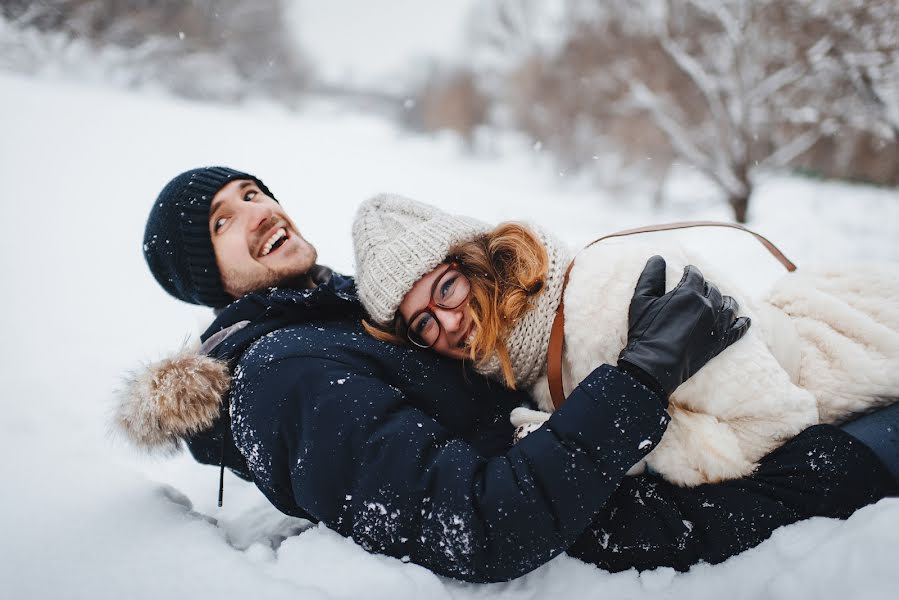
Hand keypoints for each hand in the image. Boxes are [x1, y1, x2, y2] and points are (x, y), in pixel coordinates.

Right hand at [617, 255, 749, 401]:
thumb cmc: (645, 332)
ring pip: (729, 306)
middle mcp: (708, 306)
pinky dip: (742, 323)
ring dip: (726, 300)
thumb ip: (651, 276)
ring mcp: (717, 325)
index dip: (691, 271)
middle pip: (713, 289)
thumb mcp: (642, 300)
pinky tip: (744, 320)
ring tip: (722, 300)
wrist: (655, 366)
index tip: (688, 271)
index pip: (695, 275)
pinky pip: (738, 329)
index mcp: (689, 293)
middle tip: (701, 288)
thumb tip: (658, 258)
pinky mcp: (720, 342)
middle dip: (707, 286)